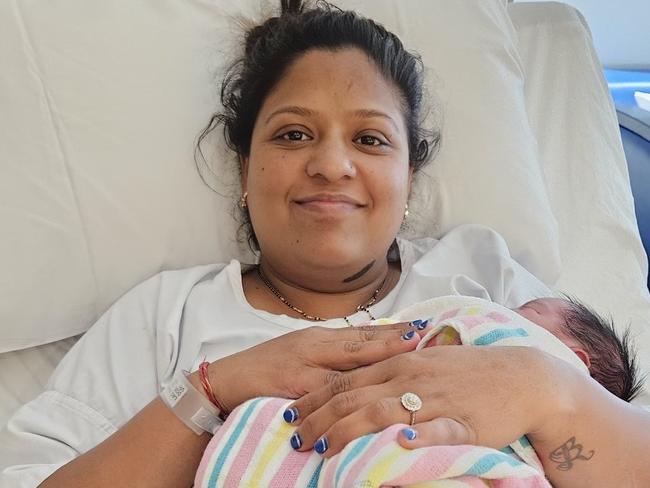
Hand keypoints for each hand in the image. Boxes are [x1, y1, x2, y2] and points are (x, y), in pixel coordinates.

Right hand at [205, 322, 428, 412]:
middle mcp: (315, 345)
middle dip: (395, 338)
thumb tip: (365, 359)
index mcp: (318, 338)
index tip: (420, 326)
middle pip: (361, 340)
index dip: (391, 331)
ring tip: (408, 352)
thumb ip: (329, 358)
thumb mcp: (300, 357)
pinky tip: (371, 389)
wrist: (225, 380)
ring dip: (381, 355)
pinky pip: (328, 388)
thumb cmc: (264, 370)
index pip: (361, 333)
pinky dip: (352, 387)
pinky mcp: (293, 383)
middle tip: (425, 333)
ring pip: (349, 359)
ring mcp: (304, 362)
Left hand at [285, 345, 563, 456]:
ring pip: (381, 412)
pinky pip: (434, 428)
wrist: (520, 376)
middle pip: (354, 397)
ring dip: (348, 429)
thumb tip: (363, 386)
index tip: (294, 413)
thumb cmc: (471, 370)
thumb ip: (393, 372)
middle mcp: (409, 377)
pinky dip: (414, 435)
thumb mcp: (426, 363)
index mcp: (399, 364)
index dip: (317, 398)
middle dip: (321, 418)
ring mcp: (433, 398)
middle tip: (296, 437)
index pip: (347, 380)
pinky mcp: (460, 420)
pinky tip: (396, 445)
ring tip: (323, 448)